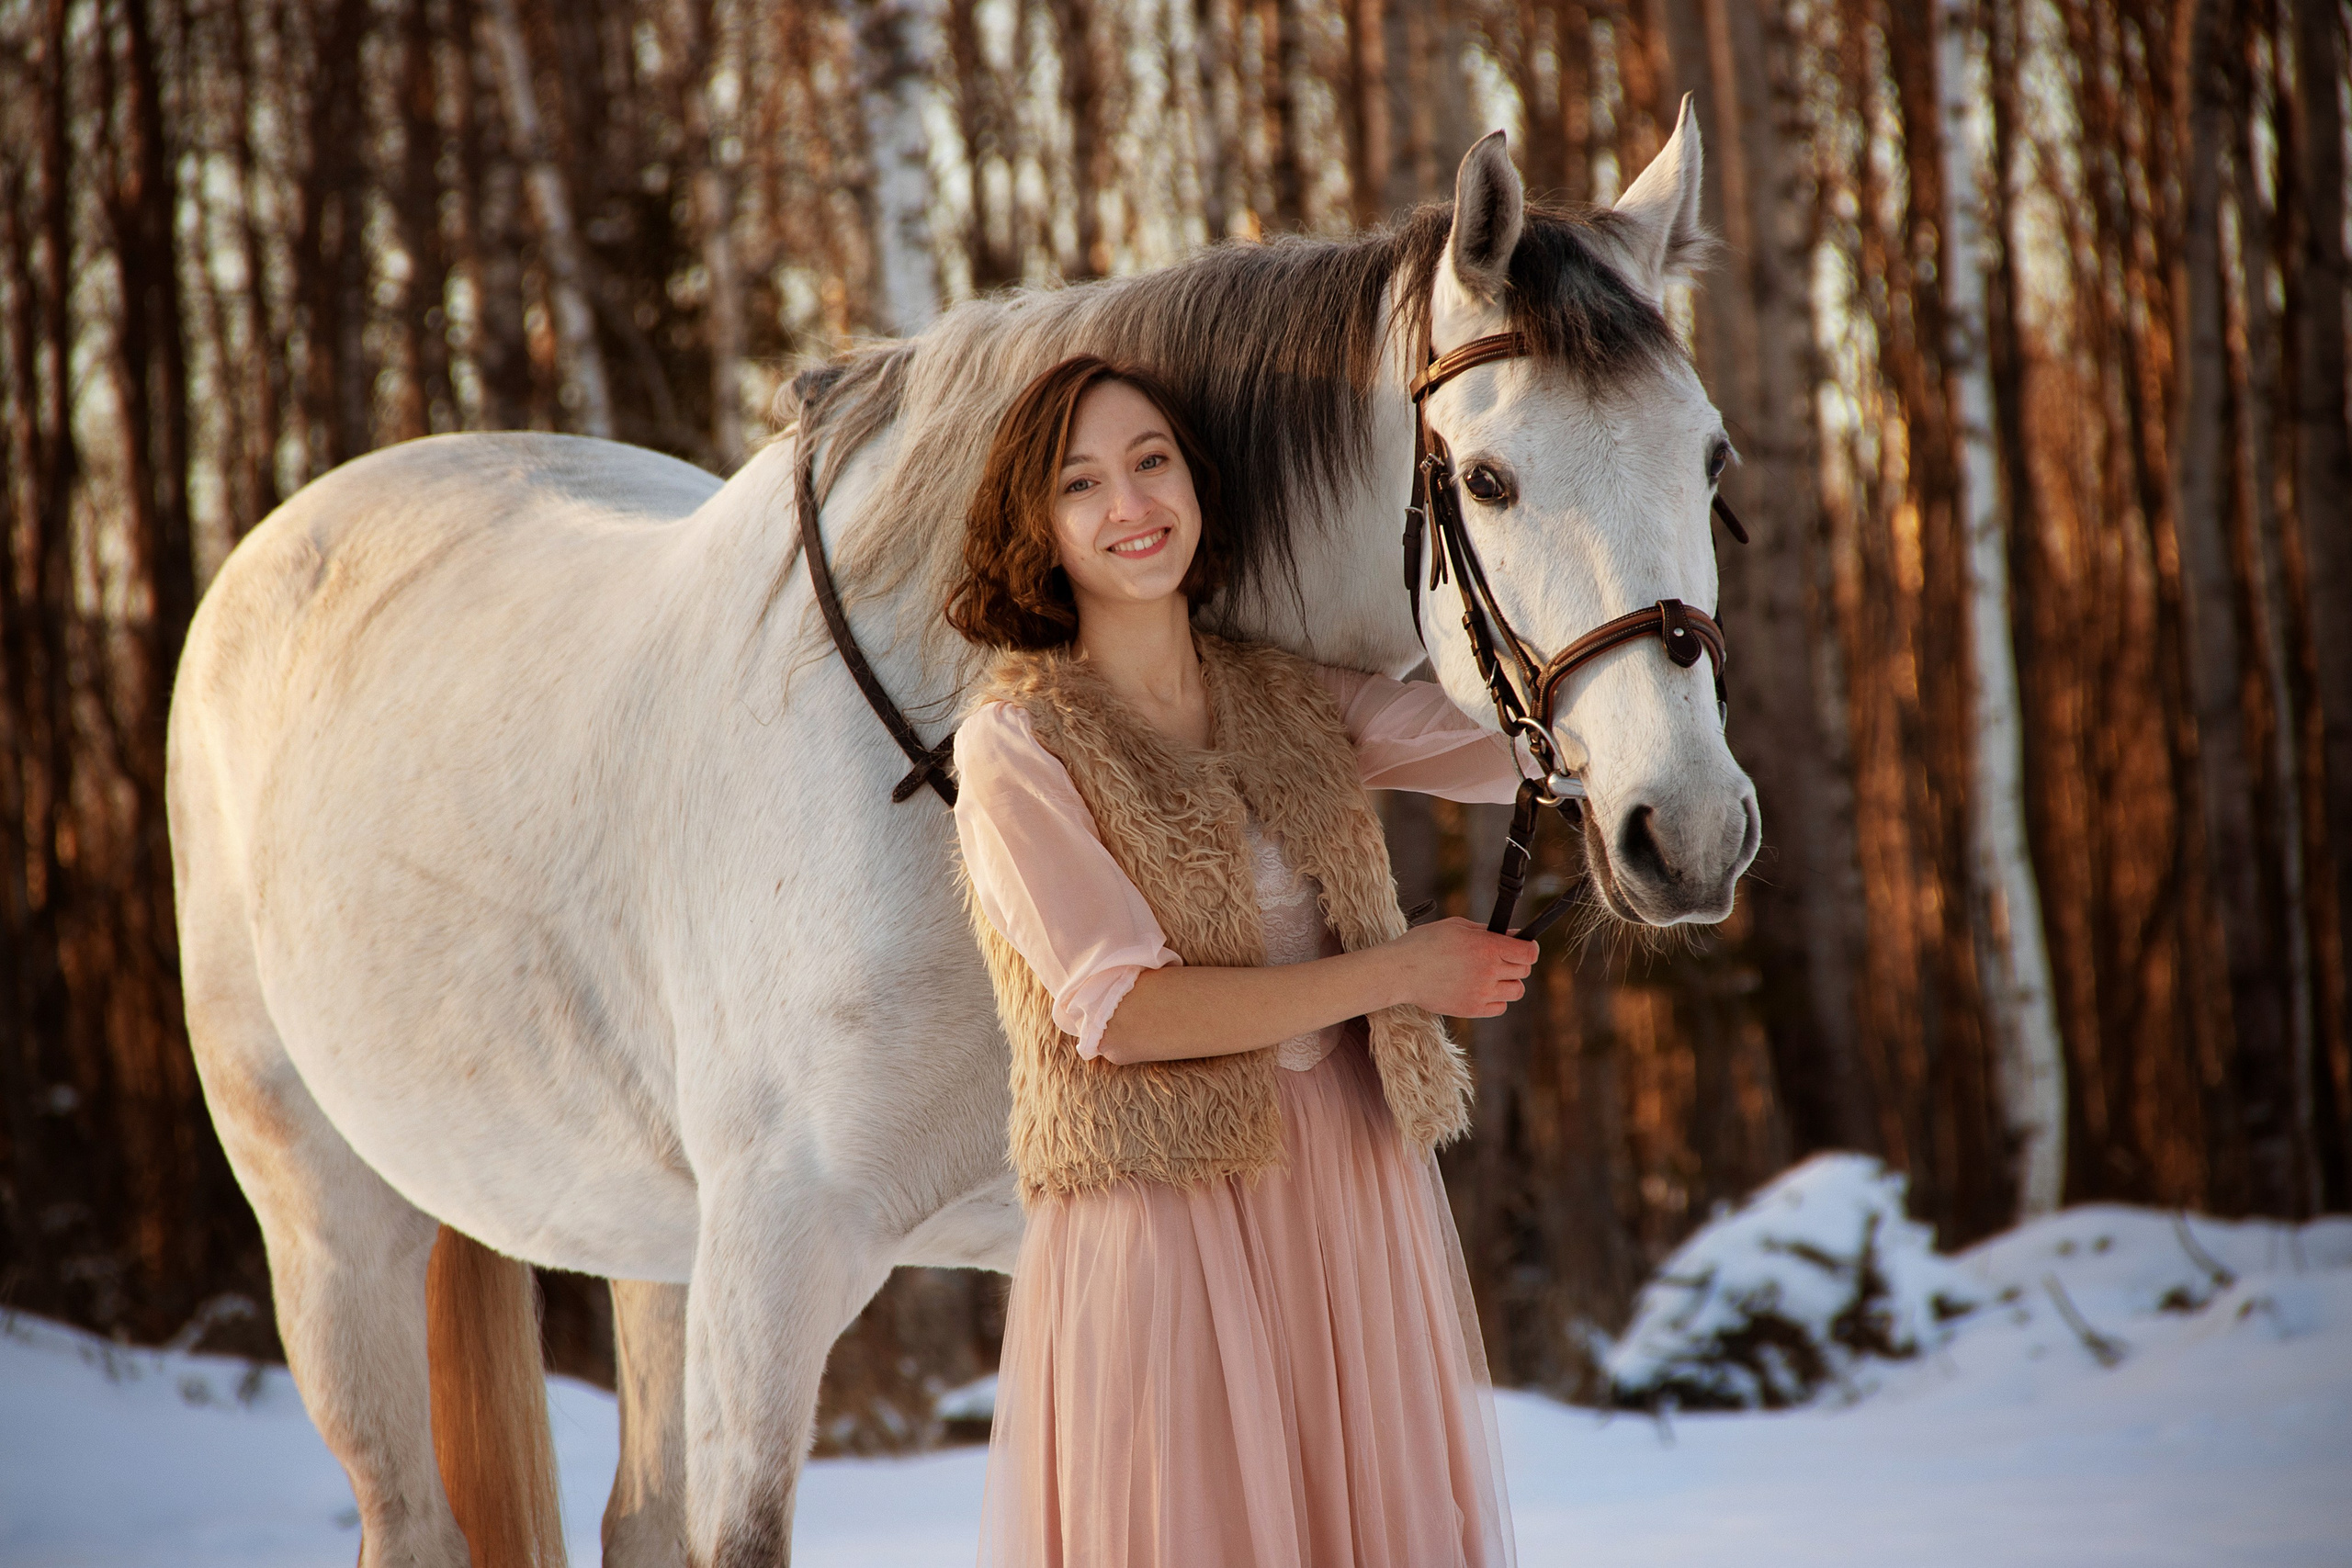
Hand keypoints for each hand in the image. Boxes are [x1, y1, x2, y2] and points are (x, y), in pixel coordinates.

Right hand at [1383, 917, 1537, 1017]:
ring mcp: (1482, 992)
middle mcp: (1489, 970)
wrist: (1401, 971)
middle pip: (1524, 972)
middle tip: (1500, 959)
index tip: (1523, 947)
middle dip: (1516, 963)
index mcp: (1487, 946)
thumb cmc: (1425, 943)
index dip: (1529, 948)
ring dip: (1507, 983)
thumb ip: (1487, 931)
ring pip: (1516, 991)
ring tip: (1489, 976)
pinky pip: (1500, 1007)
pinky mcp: (1472, 1009)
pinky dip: (1496, 999)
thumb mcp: (1457, 926)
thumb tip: (1512, 935)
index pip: (1529, 953)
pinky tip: (1480, 989)